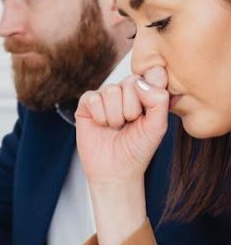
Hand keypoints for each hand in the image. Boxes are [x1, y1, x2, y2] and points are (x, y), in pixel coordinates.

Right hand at [74, 66, 169, 244]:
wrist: (116, 170)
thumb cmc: (138, 149)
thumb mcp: (158, 126)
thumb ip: (159, 100)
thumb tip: (139, 82)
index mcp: (145, 92)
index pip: (152, 74)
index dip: (151, 92)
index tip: (149, 113)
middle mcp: (124, 90)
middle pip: (131, 82)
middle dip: (132, 109)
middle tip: (130, 124)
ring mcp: (104, 95)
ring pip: (110, 91)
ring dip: (115, 116)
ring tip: (115, 127)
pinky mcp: (86, 103)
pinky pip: (92, 98)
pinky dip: (100, 116)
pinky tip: (102, 125)